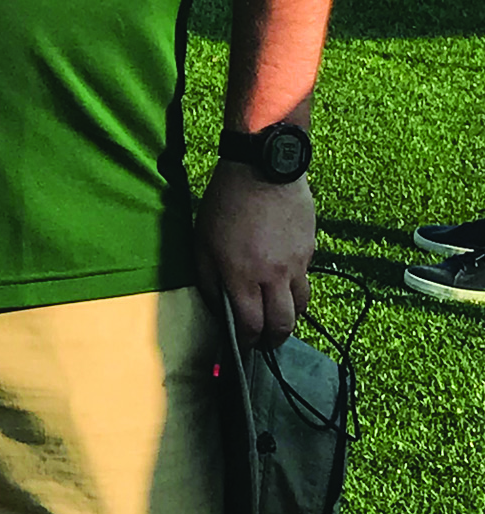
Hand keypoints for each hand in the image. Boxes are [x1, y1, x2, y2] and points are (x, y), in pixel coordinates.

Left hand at [193, 159, 313, 348]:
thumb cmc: (225, 203)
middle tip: (266, 341)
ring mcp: (296, 264)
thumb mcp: (202, 241)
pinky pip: (306, 278)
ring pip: (301, 306)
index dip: (246, 342)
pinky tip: (285, 280)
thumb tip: (218, 307)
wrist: (263, 167)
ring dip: (290, 316)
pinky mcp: (311, 250)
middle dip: (273, 339)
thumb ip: (208, 279)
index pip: (250, 326)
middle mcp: (273, 276)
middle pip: (283, 325)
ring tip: (278, 314)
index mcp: (242, 276)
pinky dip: (297, 287)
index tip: (243, 346)